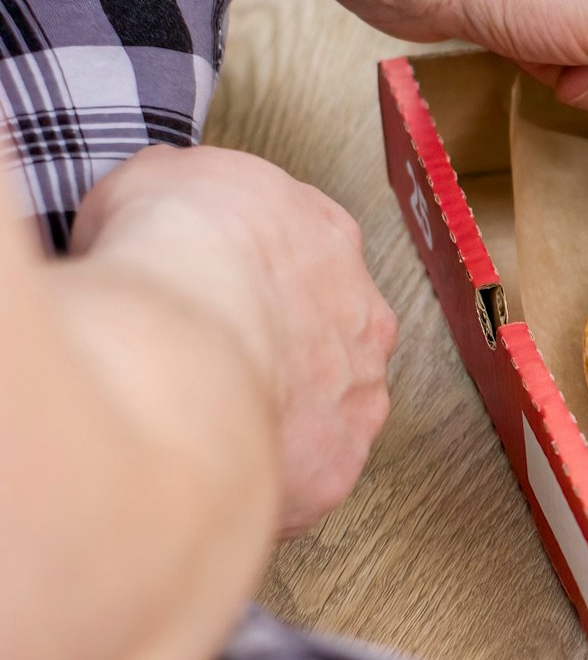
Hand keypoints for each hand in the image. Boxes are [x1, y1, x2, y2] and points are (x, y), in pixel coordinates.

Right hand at [70, 146, 396, 534]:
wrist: (177, 335)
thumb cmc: (169, 254)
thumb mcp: (154, 180)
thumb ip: (173, 191)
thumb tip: (159, 193)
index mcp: (326, 237)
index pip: (305, 260)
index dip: (255, 282)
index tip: (216, 298)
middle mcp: (362, 314)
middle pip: (327, 337)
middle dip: (277, 354)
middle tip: (209, 369)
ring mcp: (357, 392)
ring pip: (325, 411)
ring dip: (275, 419)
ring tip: (204, 428)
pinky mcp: (335, 464)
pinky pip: (302, 477)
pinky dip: (262, 479)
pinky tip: (212, 474)